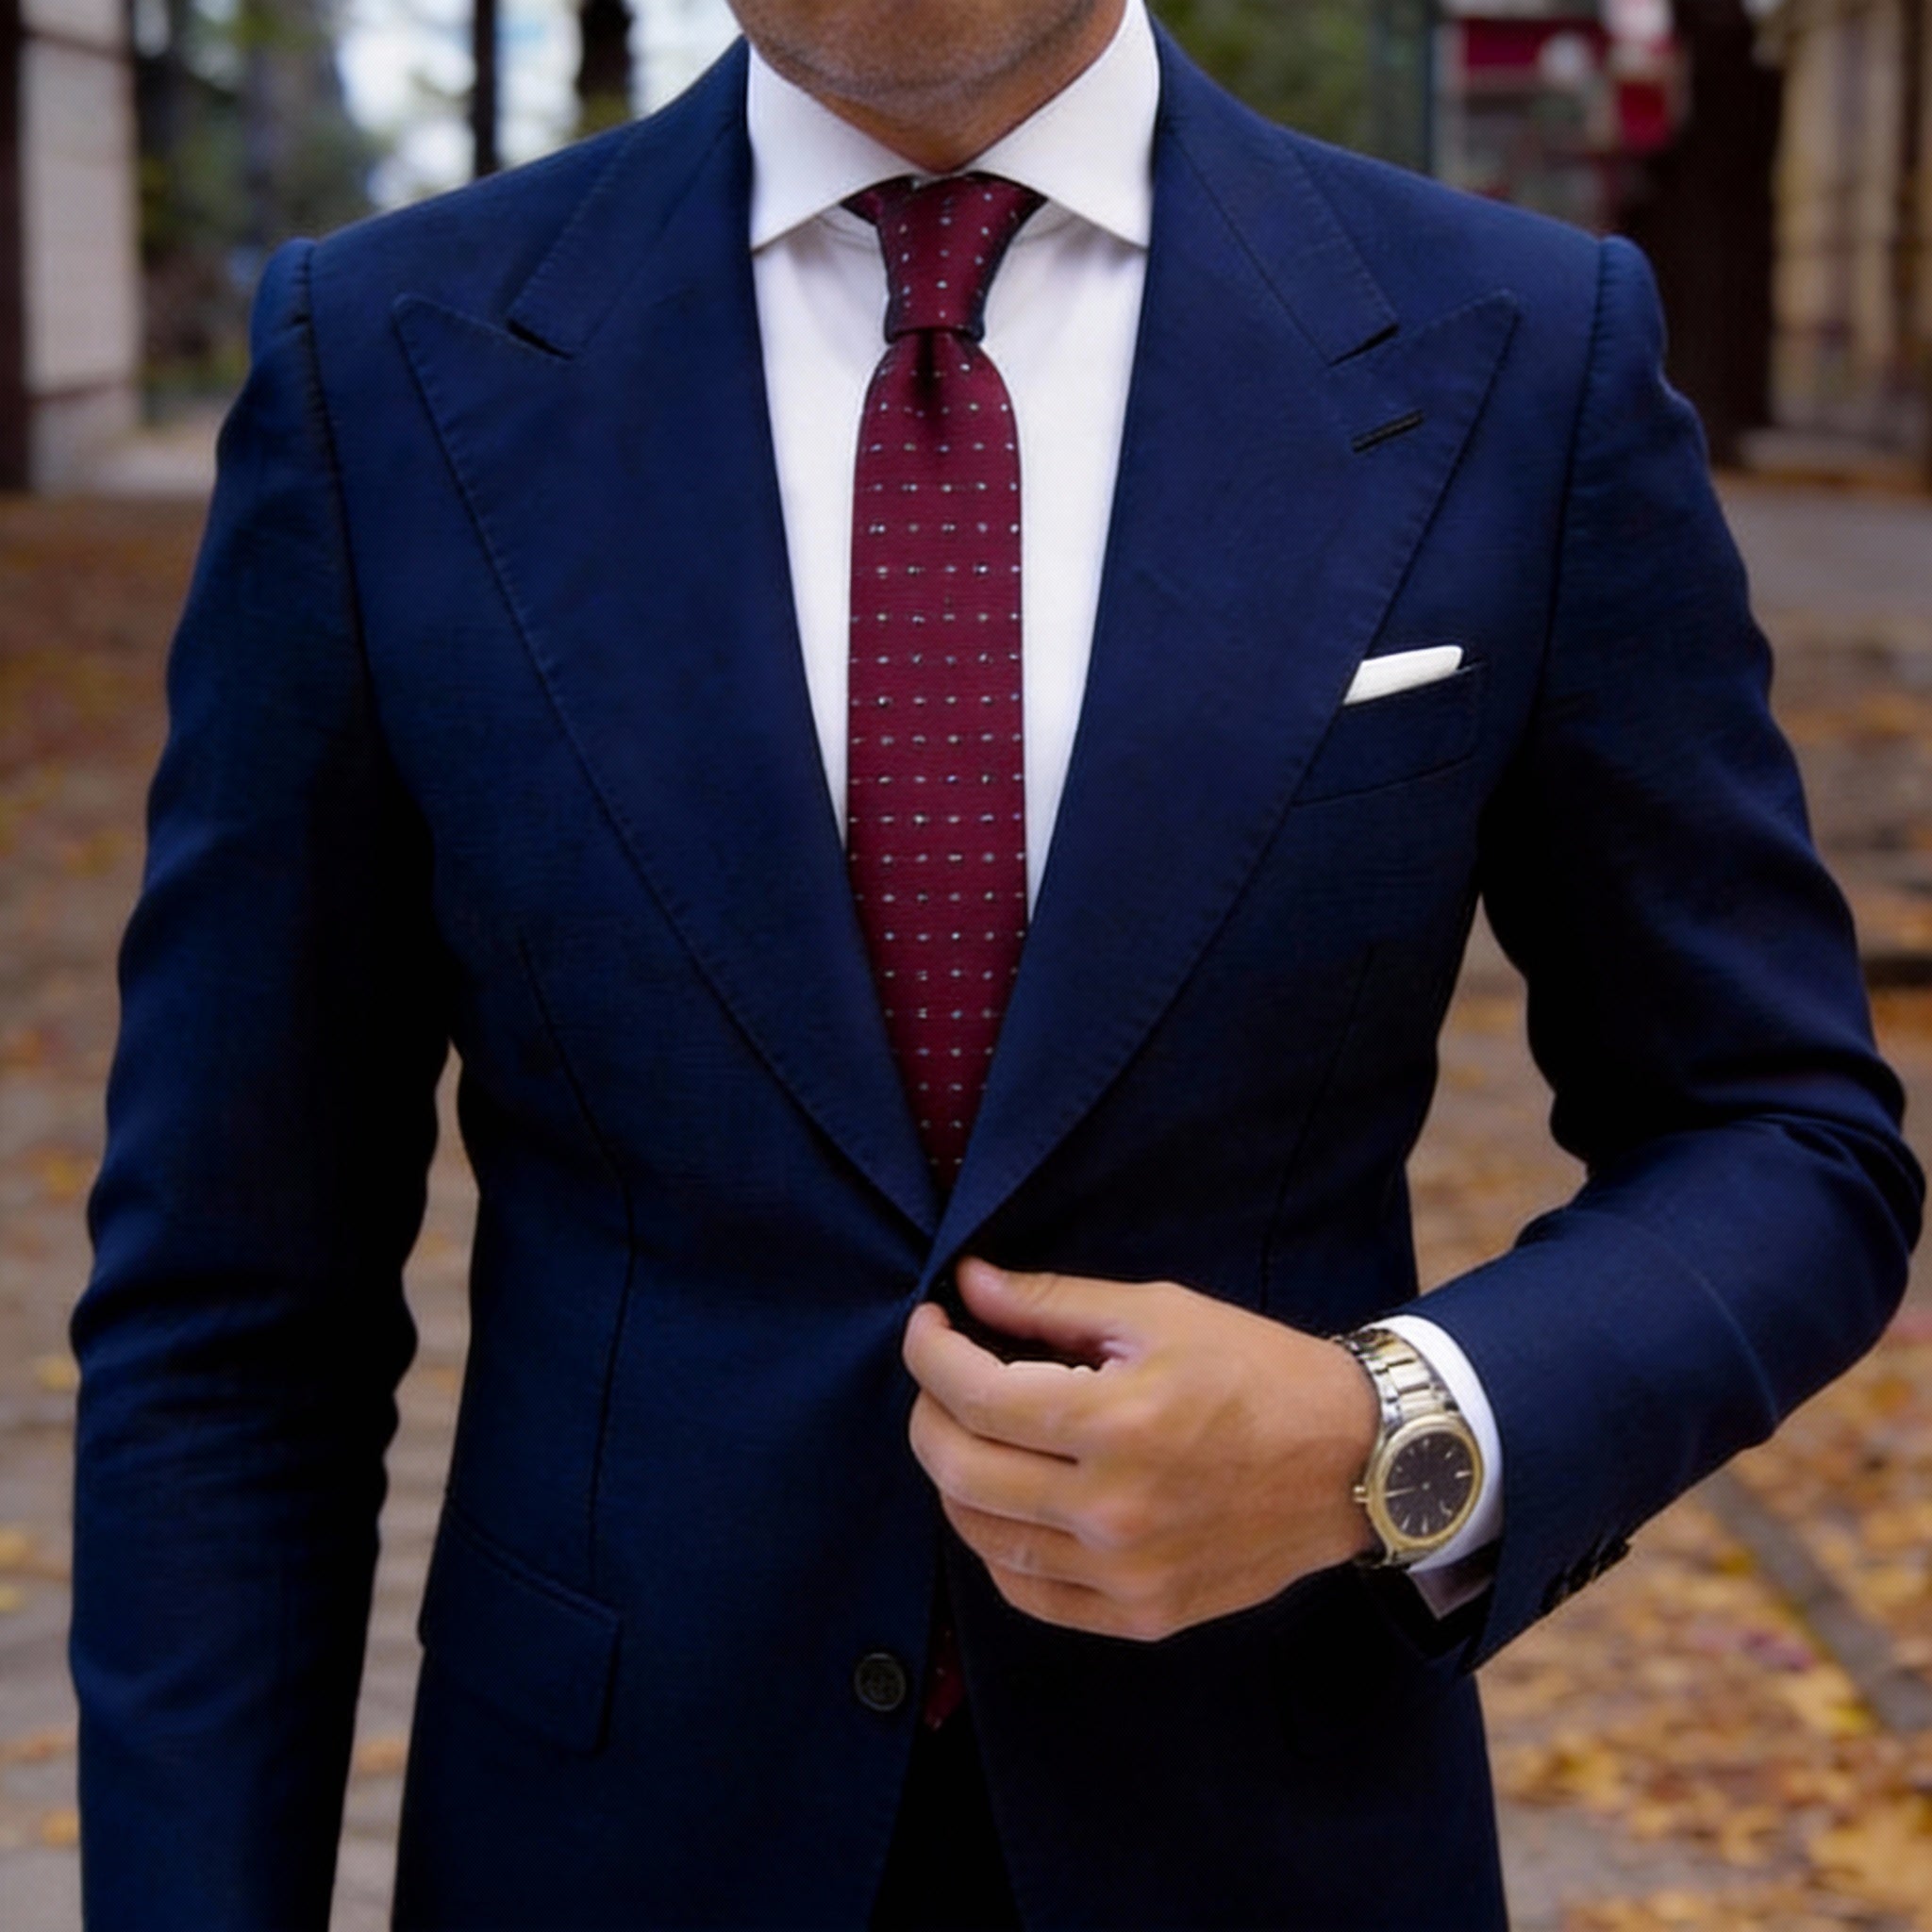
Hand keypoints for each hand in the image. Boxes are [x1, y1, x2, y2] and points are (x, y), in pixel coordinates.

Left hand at [900, 1257, 1380, 1641]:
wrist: (1355, 1462)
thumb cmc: (1258, 1372)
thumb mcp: (1159, 1312)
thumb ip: (1052, 1304)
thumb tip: (969, 1284)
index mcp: (1117, 1422)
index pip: (974, 1394)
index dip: (930, 1352)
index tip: (929, 1323)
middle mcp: (1113, 1510)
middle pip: (959, 1468)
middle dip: (928, 1410)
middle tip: (941, 1376)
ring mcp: (1126, 1574)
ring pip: (983, 1535)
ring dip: (954, 1477)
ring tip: (970, 1432)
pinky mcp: (1142, 1615)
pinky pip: (1029, 1592)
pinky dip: (997, 1545)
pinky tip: (1006, 1501)